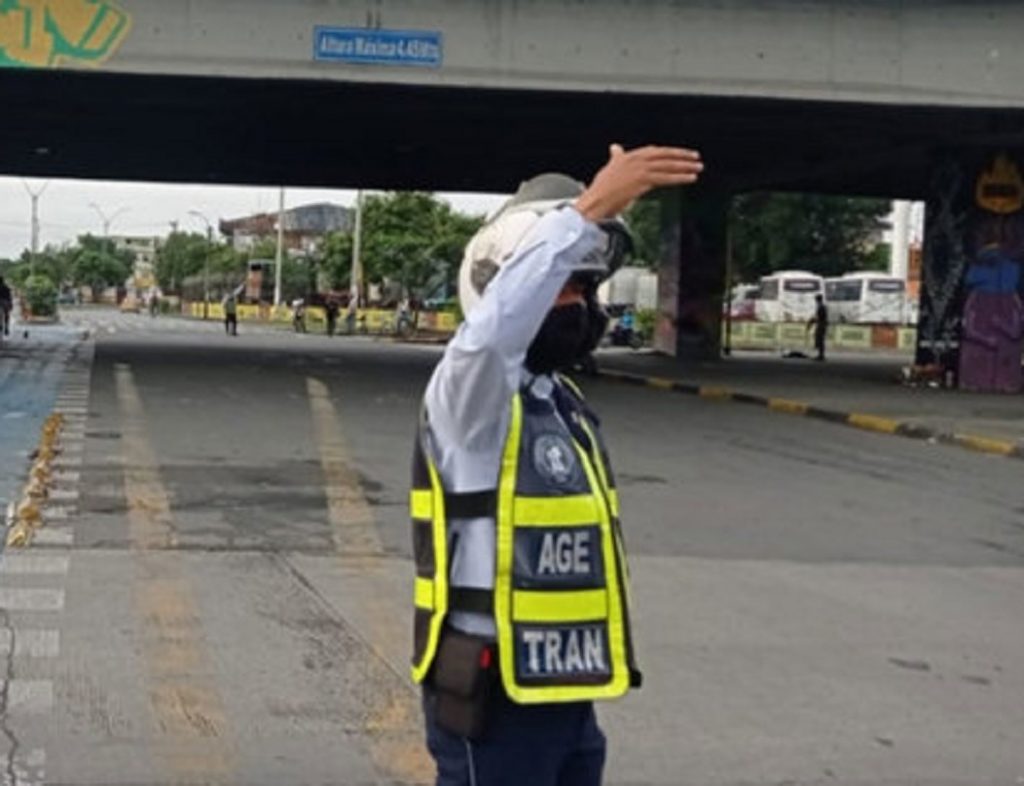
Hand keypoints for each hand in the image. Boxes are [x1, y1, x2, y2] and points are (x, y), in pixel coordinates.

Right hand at [574, 144, 702, 220]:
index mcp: (628, 156)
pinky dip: (680, 177)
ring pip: (667, 166)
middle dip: (681, 156)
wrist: (595, 201)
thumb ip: (616, 157)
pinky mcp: (643, 180)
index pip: (654, 151)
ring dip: (685, 167)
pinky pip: (666, 178)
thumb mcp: (609, 168)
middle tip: (696, 157)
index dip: (669, 152)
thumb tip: (614, 147)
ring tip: (698, 168)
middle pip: (664, 155)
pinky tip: (691, 178)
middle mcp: (636, 159)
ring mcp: (640, 169)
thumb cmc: (600, 190)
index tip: (680, 154)